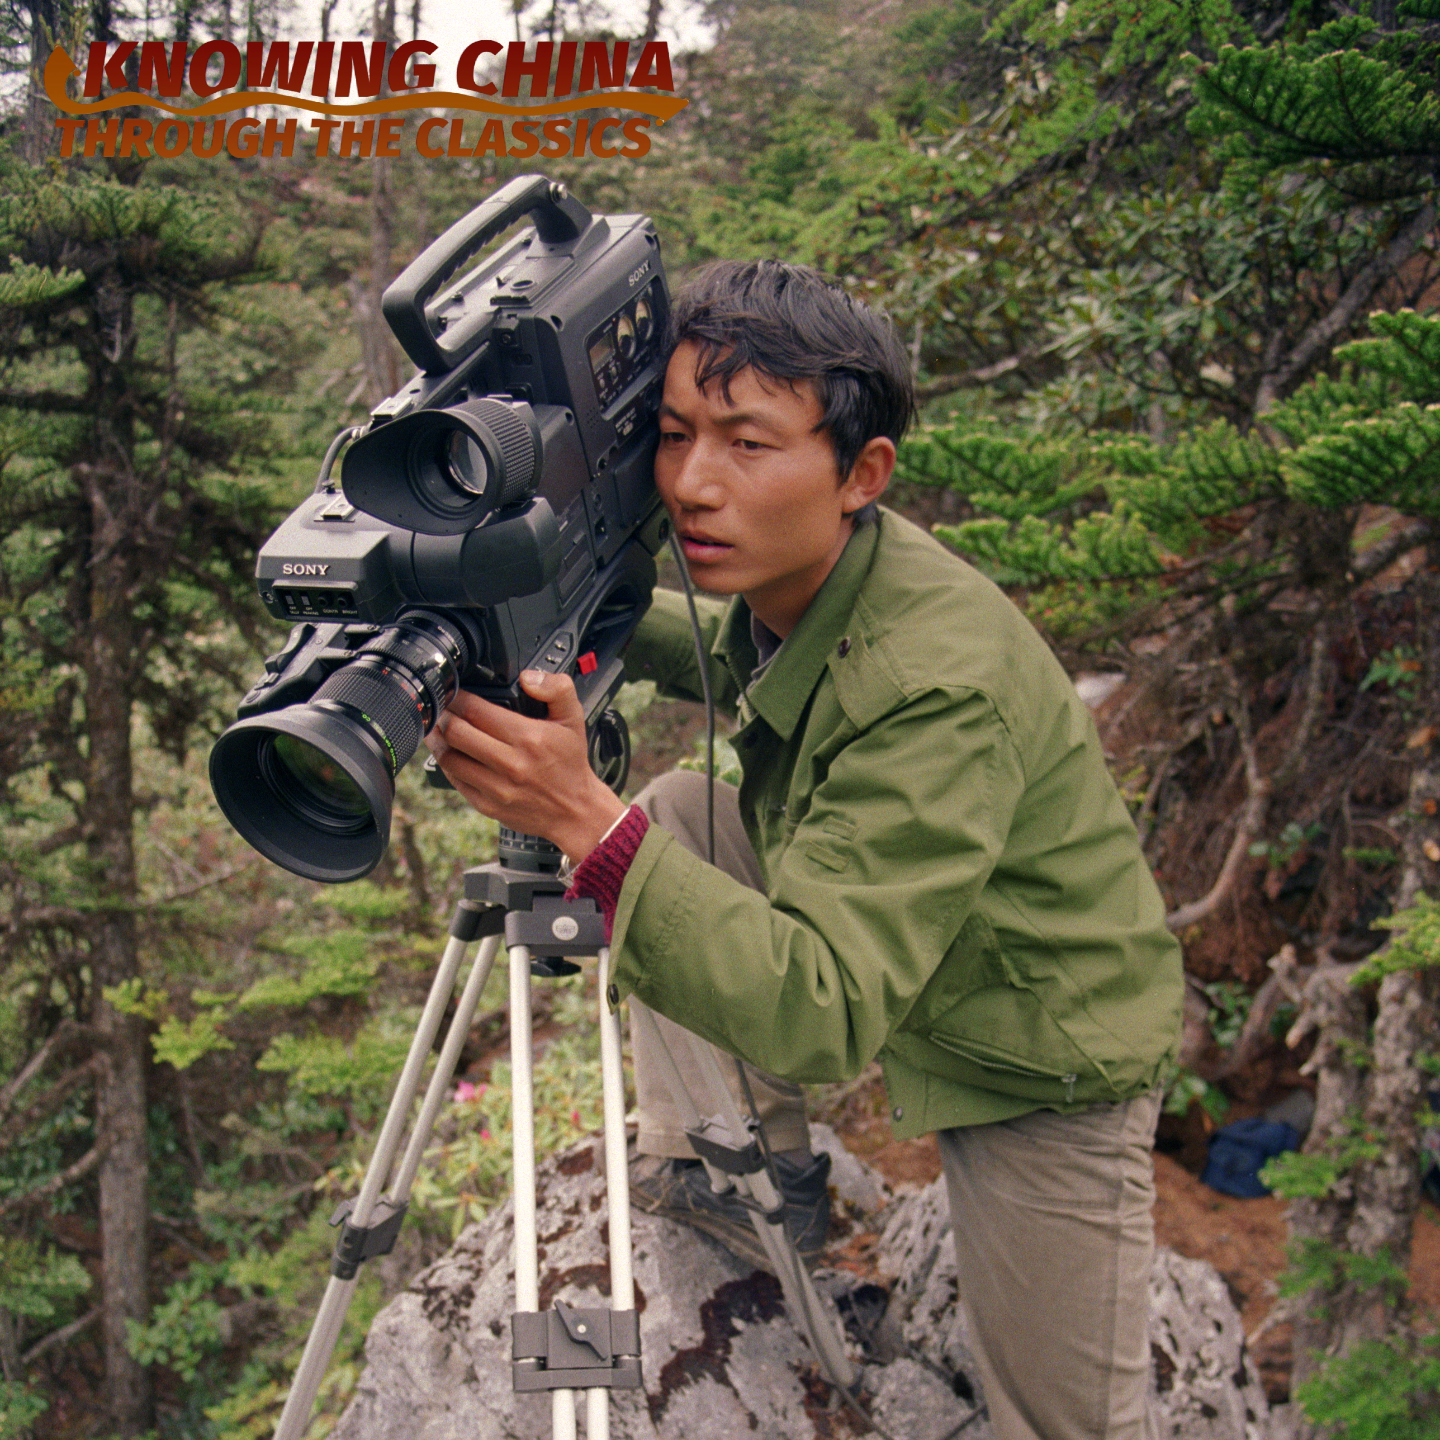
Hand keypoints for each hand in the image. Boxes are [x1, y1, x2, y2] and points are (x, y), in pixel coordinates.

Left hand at [424, 670, 627, 863]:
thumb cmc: (570, 763)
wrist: (575, 810)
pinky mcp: (488, 805)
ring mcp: (497, 788)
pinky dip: (447, 764)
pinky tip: (450, 753)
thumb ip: (557, 688)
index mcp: (529, 738)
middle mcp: (511, 764)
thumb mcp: (574, 719)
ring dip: (438, 740)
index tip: (454, 692)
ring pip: (449, 758)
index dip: (458, 697)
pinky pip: (455, 781)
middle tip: (442, 708)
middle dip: (443, 715)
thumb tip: (528, 677)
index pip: (476, 710)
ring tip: (438, 728)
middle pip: (456, 732)